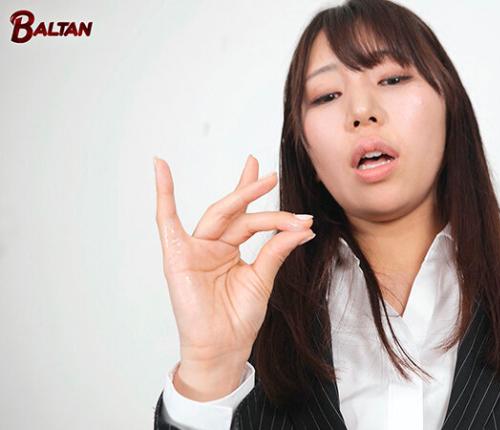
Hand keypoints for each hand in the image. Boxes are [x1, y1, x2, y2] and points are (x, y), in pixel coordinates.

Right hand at [153, 155, 314, 398]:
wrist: (224, 347)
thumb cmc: (238, 318)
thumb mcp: (263, 278)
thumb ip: (277, 249)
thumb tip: (304, 227)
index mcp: (228, 250)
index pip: (246, 217)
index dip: (255, 195)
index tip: (274, 179)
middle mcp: (210, 246)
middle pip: (235, 212)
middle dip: (253, 191)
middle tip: (273, 176)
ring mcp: (194, 250)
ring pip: (220, 215)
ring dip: (241, 195)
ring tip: (265, 179)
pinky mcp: (177, 256)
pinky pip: (166, 221)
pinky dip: (163, 195)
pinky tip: (160, 168)